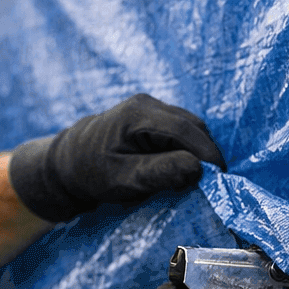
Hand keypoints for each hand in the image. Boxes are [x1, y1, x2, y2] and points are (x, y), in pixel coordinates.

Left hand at [8, 95, 226, 221]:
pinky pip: (180, 132)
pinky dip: (187, 149)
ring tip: (197, 180)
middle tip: (211, 184)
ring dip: (197, 152)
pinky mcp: (153, 118)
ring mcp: (150, 108)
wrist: (68, 162)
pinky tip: (184, 169)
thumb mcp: (122, 179)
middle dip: (205, 154)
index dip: (207, 153)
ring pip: (189, 128)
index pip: (184, 129)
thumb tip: (198, 169)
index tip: (220, 179)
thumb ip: (159, 173)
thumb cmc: (91, 173)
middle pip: (191, 126)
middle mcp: (147, 104)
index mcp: (138, 114)